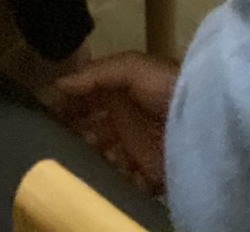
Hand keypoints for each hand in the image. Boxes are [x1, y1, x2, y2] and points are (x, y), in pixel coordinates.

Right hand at [49, 52, 179, 194]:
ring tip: (76, 161)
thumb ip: (94, 74)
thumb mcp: (130, 67)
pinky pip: (125, 181)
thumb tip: (56, 83)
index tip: (43, 113)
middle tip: (55, 141)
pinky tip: (103, 178)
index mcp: (119, 91)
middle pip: (91, 130)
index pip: (85, 98)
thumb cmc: (166, 86)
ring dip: (91, 160)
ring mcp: (136, 147)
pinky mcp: (149, 172)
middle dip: (74, 135)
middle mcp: (125, 118)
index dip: (66, 104)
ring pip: (104, 157)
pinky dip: (114, 182)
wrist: (205, 120)